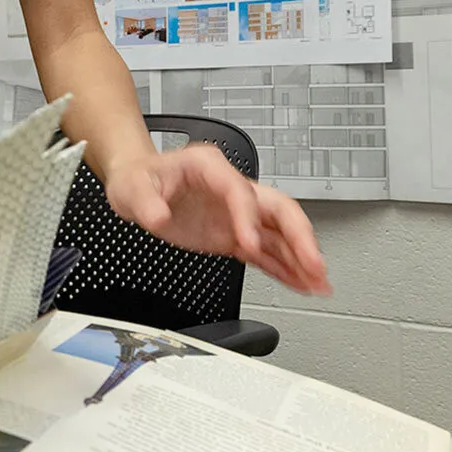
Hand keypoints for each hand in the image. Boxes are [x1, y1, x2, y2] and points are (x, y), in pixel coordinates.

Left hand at [103, 146, 329, 295]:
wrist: (136, 185)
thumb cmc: (139, 179)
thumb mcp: (132, 188)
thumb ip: (146, 203)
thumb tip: (159, 217)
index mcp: (210, 168)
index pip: (240, 191)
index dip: (248, 217)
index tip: (249, 244)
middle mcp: (232, 188)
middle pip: (278, 209)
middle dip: (300, 238)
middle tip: (313, 265)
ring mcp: (237, 213)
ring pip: (279, 233)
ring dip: (301, 258)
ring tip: (319, 283)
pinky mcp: (234, 234)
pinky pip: (266, 251)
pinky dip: (284, 268)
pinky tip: (300, 283)